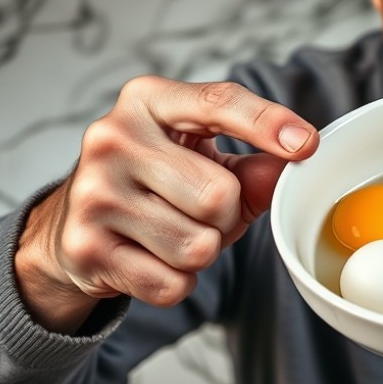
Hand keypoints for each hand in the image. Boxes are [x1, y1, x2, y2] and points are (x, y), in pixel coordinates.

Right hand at [15, 76, 318, 332]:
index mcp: (148, 100)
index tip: (306, 144)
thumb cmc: (155, 185)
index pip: (219, 103)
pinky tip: (151, 258)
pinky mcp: (85, 247)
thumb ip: (254, 166)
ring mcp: (94, 193)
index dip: (268, 124)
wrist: (75, 227)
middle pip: (219, 194)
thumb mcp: (206, 161)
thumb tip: (290, 166)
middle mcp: (113, 138)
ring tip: (173, 232)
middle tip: (198, 210)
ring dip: (203, 251)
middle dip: (225, 215)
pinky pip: (173, 283)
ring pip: (199, 245)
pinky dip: (177, 282)